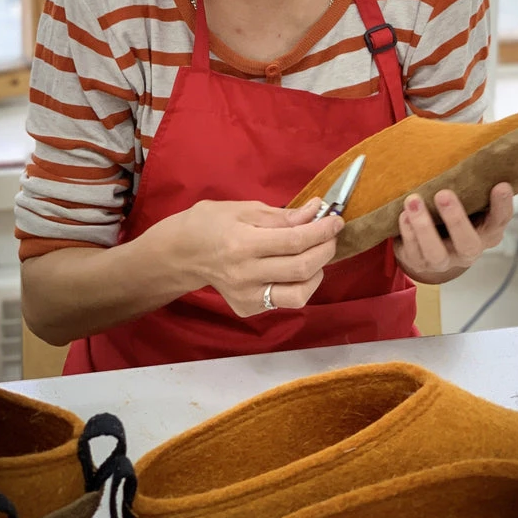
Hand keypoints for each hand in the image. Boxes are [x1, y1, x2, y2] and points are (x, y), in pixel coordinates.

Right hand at [157, 197, 343, 316]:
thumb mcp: (243, 209)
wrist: (181, 254)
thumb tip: (315, 212)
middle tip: (331, 234)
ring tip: (315, 255)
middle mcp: (245, 274)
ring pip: (298, 295)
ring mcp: (246, 296)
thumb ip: (282, 215)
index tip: (336, 219)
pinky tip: (292, 269)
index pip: (295, 240)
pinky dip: (297, 285)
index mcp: (243, 243)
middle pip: (301, 268)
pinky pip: (284, 301)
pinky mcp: (247, 308)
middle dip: (326, 249)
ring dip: (316, 273)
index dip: (322, 230)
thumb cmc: (211, 223)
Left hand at [393, 183, 513, 283]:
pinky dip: (408, 233)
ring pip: (435, 252)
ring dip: (423, 226)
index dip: (502, 206)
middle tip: (443, 194)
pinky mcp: (419, 263)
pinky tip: (403, 215)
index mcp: (486, 233)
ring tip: (413, 201)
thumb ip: (472, 189)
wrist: (429, 247)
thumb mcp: (469, 205)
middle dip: (455, 219)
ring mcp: (444, 261)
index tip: (501, 185)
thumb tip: (471, 149)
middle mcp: (468, 251)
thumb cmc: (453, 217)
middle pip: (467, 243)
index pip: (500, 221)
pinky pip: (413, 252)